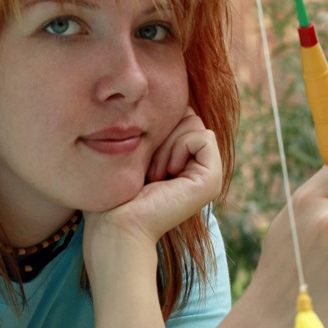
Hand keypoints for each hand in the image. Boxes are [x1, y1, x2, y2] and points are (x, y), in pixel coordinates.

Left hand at [87, 108, 221, 242]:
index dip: (155, 126)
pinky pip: (202, 136)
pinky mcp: (212, 179)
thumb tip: (158, 102)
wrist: (116, 225)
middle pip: (187, 115)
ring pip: (194, 123)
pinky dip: (178, 148)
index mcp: (181, 161)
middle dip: (162, 134)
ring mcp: (208, 174)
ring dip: (167, 144)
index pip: (177, 115)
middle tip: (147, 170)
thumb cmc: (115, 194)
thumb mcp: (133, 152)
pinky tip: (166, 174)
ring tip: (154, 175)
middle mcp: (197, 167)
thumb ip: (151, 129)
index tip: (139, 161)